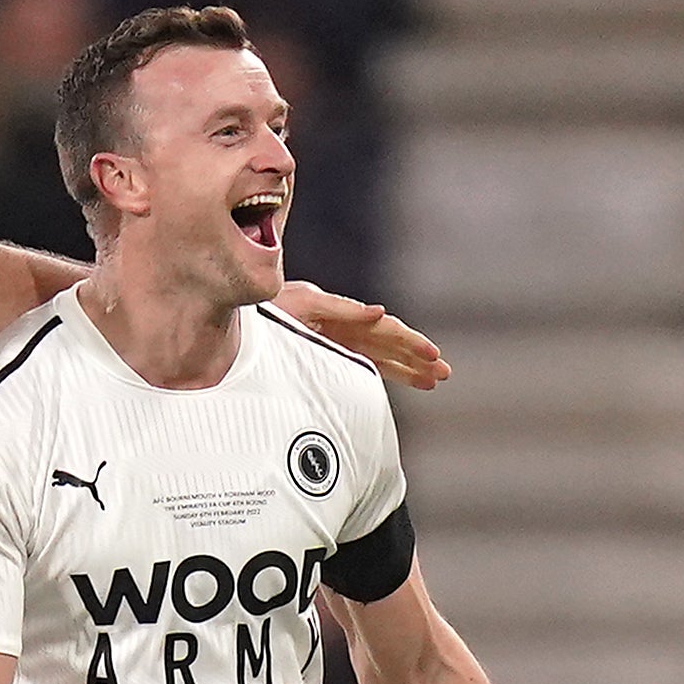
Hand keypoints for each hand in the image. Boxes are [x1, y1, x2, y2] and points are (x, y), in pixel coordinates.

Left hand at [277, 282, 448, 389]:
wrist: (240, 322)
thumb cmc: (269, 307)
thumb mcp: (303, 303)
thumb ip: (340, 309)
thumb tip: (379, 312)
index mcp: (341, 313)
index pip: (384, 329)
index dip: (408, 342)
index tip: (431, 354)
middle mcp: (343, 327)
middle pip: (388, 344)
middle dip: (416, 358)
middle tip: (443, 373)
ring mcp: (337, 341)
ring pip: (379, 356)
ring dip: (407, 368)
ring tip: (432, 380)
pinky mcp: (326, 354)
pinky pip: (362, 363)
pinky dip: (384, 371)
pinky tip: (406, 379)